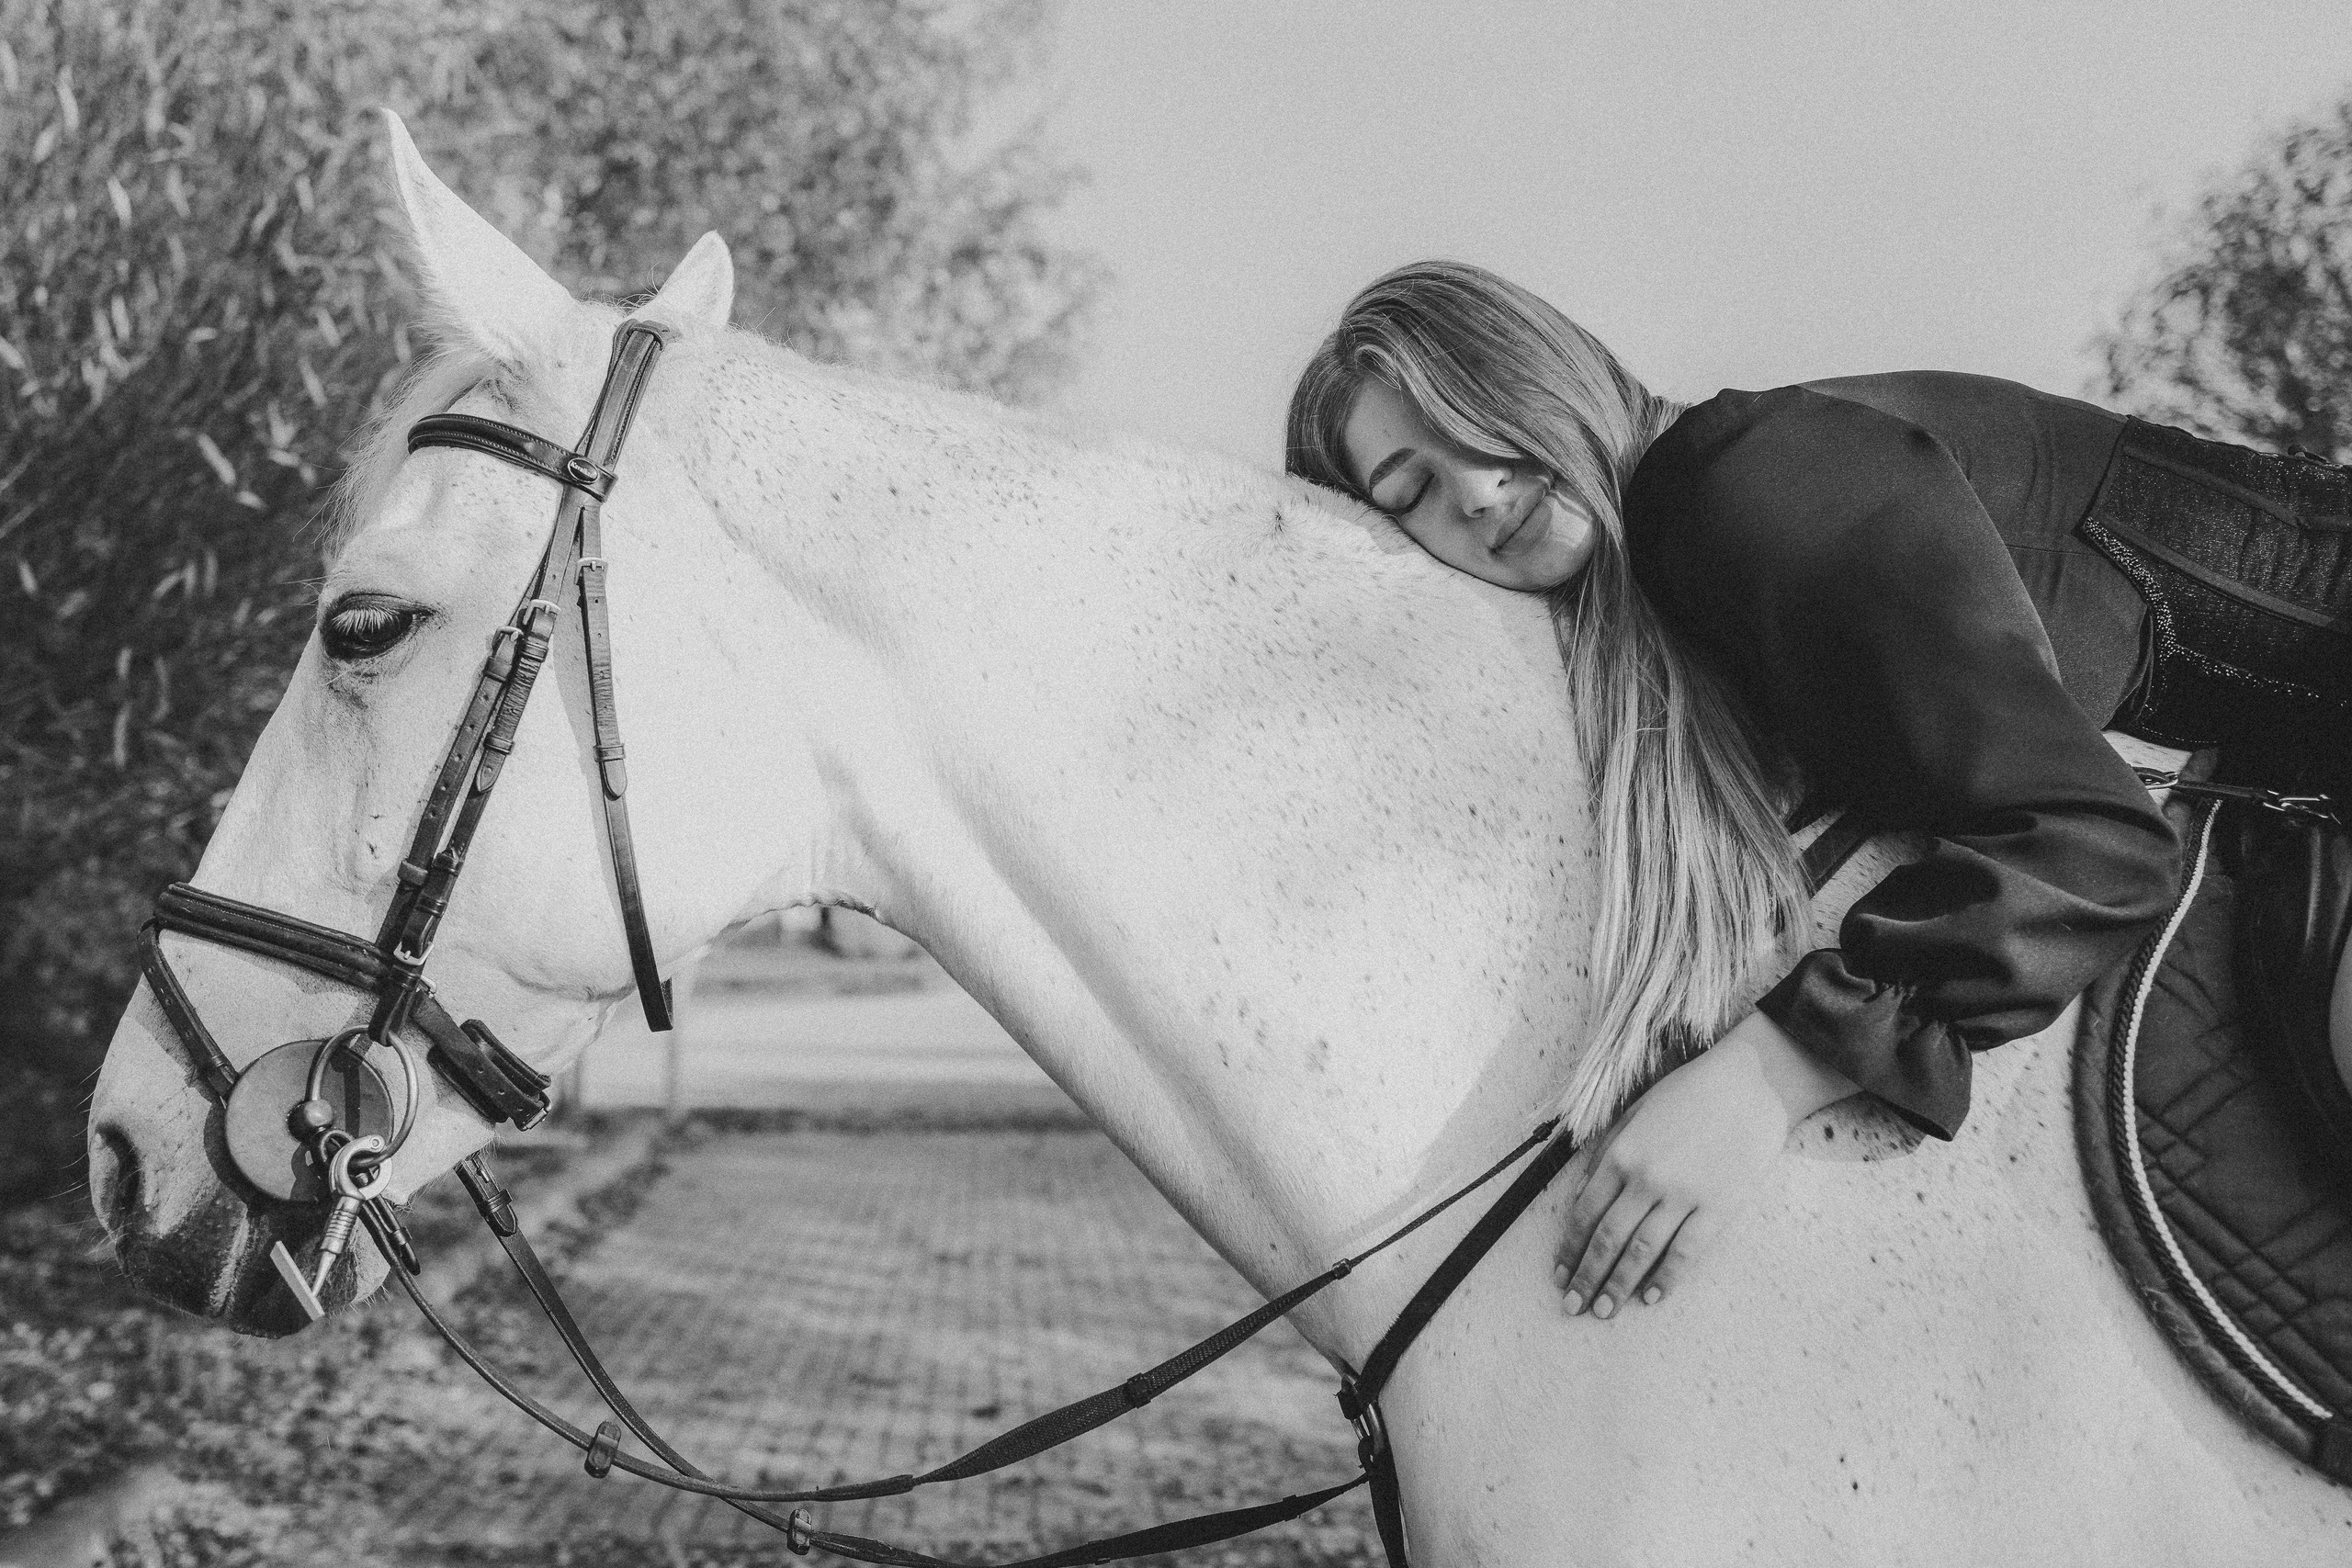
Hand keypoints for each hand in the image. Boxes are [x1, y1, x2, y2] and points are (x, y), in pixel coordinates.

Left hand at [1551, 1010, 1854, 1318]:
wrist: (1750, 1085)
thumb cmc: (1687, 1094)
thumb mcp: (1634, 1113)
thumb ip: (1607, 1154)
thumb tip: (1585, 1196)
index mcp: (1620, 1153)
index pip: (1585, 1213)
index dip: (1570, 1248)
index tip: (1560, 1274)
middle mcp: (1645, 1178)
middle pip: (1607, 1239)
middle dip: (1587, 1277)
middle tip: (1574, 1306)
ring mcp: (1682, 1195)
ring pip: (1641, 1252)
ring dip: (1618, 1285)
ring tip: (1604, 1312)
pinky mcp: (1718, 1208)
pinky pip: (1685, 1252)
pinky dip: (1666, 1278)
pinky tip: (1651, 1297)